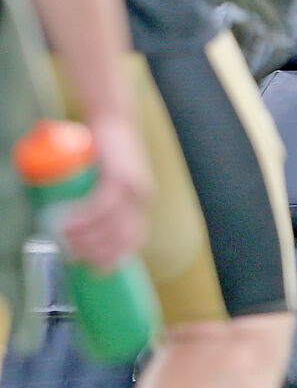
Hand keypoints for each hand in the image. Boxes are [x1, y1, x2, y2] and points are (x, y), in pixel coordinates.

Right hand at [60, 112, 151, 273]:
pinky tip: (68, 225)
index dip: (114, 258)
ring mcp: (132, 187)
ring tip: (64, 238)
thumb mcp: (114, 180)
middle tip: (72, 254)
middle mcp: (141, 198)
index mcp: (142, 203)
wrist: (115, 119)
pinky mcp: (118, 176)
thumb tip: (83, 229)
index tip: (94, 268)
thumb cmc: (108, 153)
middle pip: (120, 238)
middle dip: (95, 253)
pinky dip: (84, 220)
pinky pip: (101, 206)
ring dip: (85, 238)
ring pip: (109, 225)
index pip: (133, 240)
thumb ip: (107, 201)